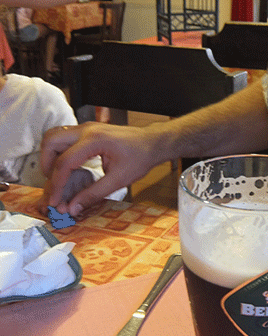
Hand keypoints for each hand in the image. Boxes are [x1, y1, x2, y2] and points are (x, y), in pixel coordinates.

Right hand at [40, 122, 157, 215]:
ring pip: (54, 136)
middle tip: (53, 184)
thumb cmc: (140, 158)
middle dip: (46, 164)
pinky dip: (59, 153)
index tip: (56, 201)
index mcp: (94, 140)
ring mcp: (86, 128)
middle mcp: (86, 130)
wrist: (152, 143)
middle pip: (50, 141)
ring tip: (58, 177)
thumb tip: (73, 208)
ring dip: (50, 156)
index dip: (57, 184)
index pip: (64, 162)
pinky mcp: (87, 131)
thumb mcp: (119, 180)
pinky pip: (64, 138)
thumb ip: (93, 194)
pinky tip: (68, 169)